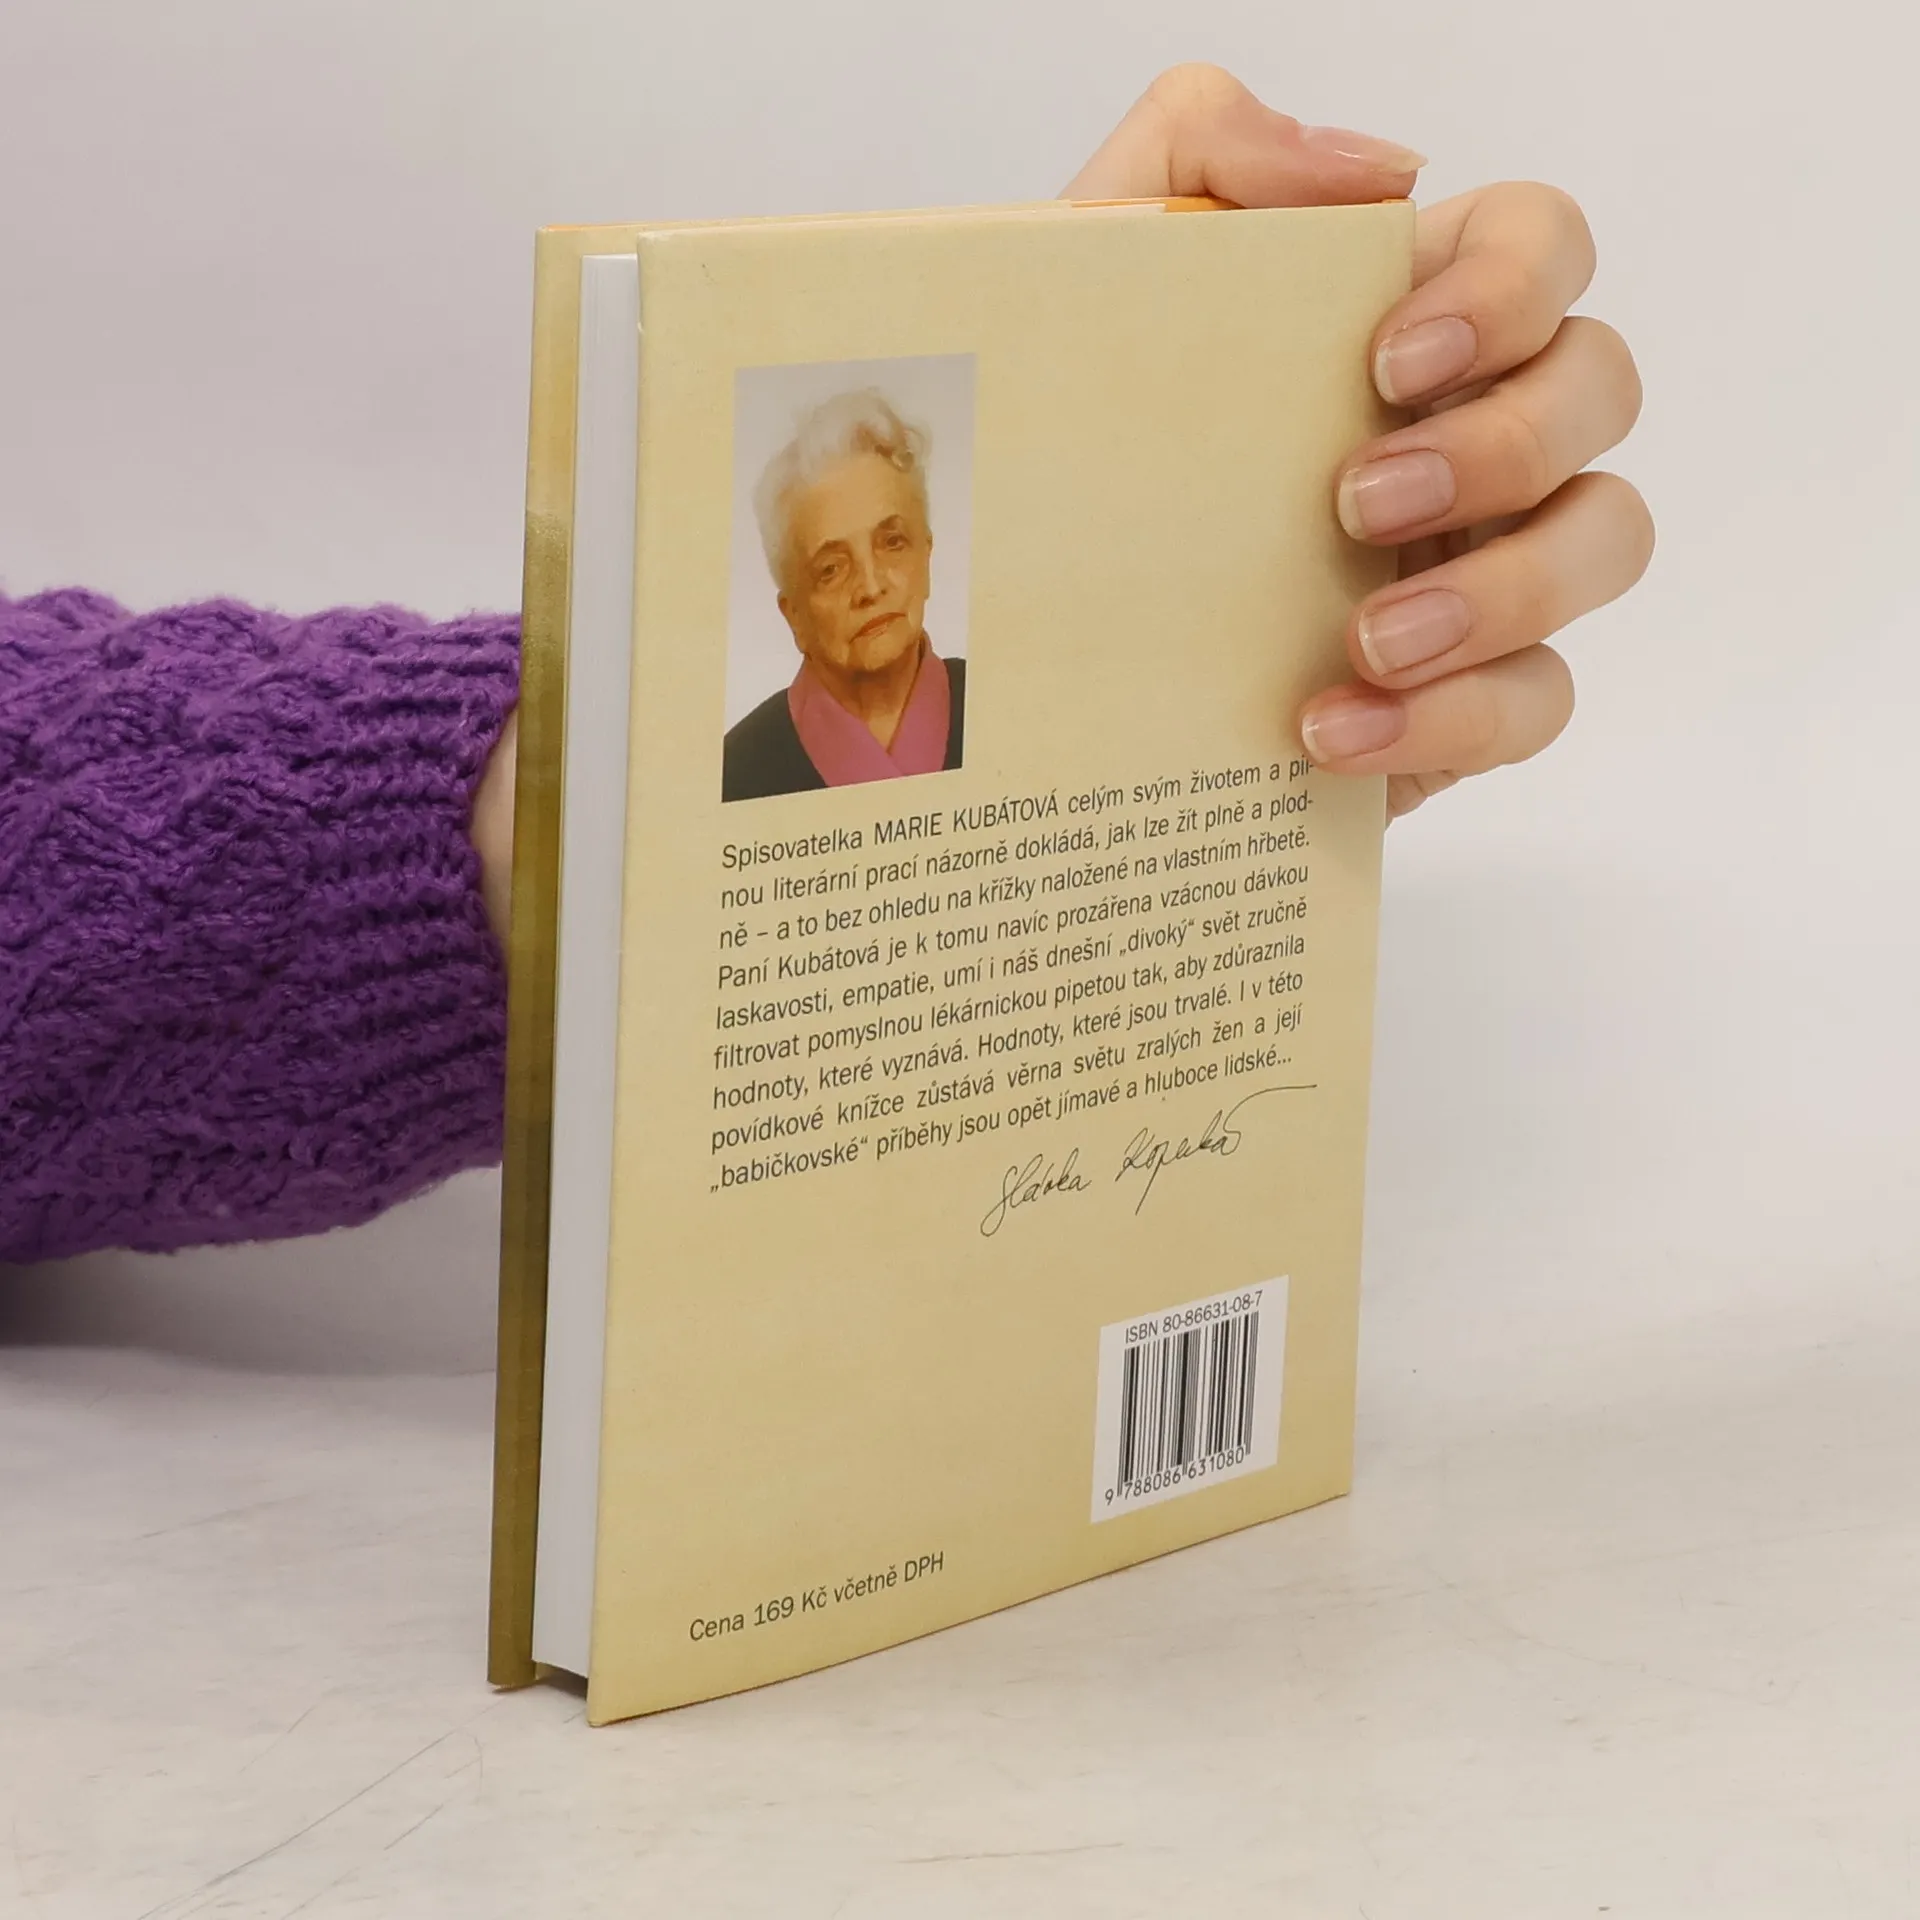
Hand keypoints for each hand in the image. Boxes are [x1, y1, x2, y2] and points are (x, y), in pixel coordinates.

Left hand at [1065, 65, 1653, 819]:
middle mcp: (1471, 429)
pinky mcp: (1461, 695)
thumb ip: (1201, 150)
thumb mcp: (1092, 272)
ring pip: (1605, 540)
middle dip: (1504, 443)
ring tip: (1364, 642)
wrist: (1034, 638)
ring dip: (1504, 588)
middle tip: (1356, 504)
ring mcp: (1481, 562)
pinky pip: (1536, 700)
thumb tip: (1379, 172)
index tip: (1391, 362)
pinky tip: (1331, 732)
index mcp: (1406, 318)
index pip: (1543, 246)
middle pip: (1601, 387)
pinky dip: (1451, 718)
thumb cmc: (1079, 442)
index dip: (1511, 289)